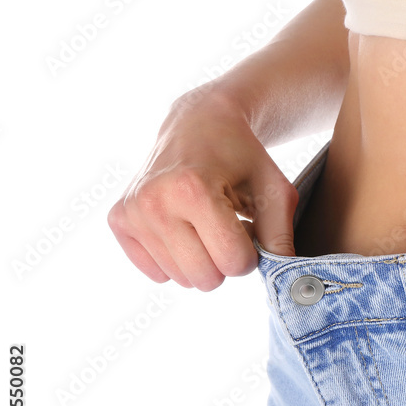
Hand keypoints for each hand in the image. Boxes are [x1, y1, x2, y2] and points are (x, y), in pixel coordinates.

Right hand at [107, 90, 298, 290]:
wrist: (199, 123)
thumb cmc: (242, 156)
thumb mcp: (275, 190)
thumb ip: (281, 236)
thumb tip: (287, 282)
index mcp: (193, 190)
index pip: (233, 263)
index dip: (251, 253)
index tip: (248, 227)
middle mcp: (154, 202)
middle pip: (205, 278)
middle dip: (225, 260)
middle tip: (227, 226)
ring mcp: (131, 212)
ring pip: (181, 279)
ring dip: (202, 258)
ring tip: (205, 222)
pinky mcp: (118, 220)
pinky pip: (156, 273)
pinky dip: (177, 258)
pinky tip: (183, 227)